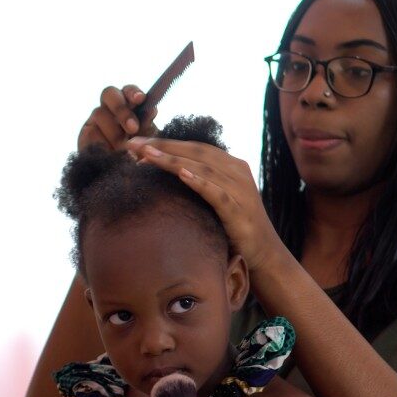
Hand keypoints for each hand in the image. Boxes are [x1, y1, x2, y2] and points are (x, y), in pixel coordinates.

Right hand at [78, 85, 158, 151]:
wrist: (121, 178)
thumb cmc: (137, 155)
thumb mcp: (146, 140)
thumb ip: (147, 124)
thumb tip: (152, 109)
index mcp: (127, 105)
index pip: (128, 91)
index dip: (133, 92)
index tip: (141, 99)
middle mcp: (109, 109)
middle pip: (109, 93)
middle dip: (122, 109)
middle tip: (133, 128)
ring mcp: (95, 120)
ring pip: (100, 113)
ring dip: (114, 132)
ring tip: (124, 150)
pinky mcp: (84, 136)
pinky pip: (91, 133)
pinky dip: (102, 143)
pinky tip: (111, 154)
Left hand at [127, 137, 288, 272]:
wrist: (264, 253)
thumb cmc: (233, 225)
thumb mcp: (216, 198)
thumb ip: (199, 182)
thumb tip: (165, 176)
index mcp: (230, 165)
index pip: (194, 148)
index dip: (165, 143)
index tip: (136, 144)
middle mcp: (237, 171)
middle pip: (195, 152)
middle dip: (162, 146)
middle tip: (132, 145)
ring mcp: (240, 190)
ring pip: (203, 168)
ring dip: (173, 160)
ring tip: (147, 155)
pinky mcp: (240, 211)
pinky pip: (218, 194)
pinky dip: (199, 182)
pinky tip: (181, 174)